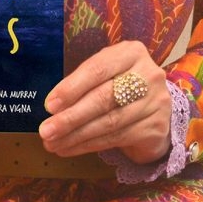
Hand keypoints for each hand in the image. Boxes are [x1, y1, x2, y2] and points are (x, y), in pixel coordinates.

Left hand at [38, 40, 170, 164]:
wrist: (154, 113)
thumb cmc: (121, 89)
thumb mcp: (104, 77)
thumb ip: (82, 85)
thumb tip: (52, 107)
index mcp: (131, 53)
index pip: (97, 70)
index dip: (71, 88)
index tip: (49, 105)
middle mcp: (148, 74)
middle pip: (103, 98)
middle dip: (70, 117)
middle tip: (46, 131)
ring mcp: (156, 101)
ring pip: (109, 121)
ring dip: (76, 135)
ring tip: (53, 143)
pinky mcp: (156, 127)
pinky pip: (117, 138)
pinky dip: (89, 145)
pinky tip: (70, 149)